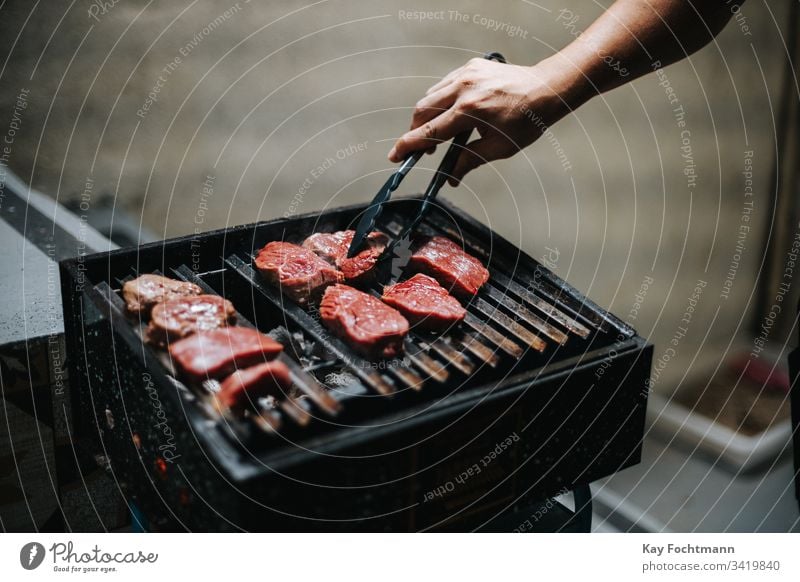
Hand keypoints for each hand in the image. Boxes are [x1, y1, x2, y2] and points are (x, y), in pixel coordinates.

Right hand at [388, 56, 583, 184]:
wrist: (546, 89)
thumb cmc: (527, 121)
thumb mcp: (500, 148)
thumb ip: (469, 161)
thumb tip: (451, 179)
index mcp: (470, 111)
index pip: (430, 132)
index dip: (409, 146)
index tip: (396, 156)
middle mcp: (464, 89)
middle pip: (423, 111)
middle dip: (417, 132)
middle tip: (423, 150)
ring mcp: (466, 74)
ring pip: (430, 96)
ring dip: (428, 116)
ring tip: (439, 134)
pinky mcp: (470, 67)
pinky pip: (444, 85)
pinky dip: (441, 101)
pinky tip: (451, 113)